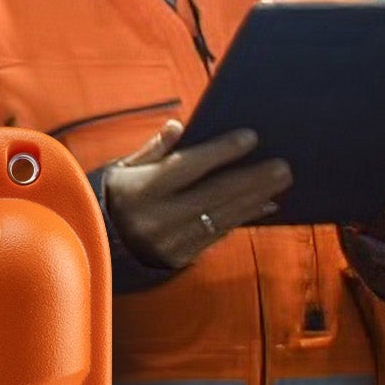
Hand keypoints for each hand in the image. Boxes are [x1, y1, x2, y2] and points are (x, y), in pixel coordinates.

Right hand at [101, 120, 291, 271]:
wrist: (100, 245)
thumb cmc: (119, 195)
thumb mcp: (125, 168)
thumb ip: (153, 149)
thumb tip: (177, 127)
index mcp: (141, 190)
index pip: (188, 166)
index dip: (221, 151)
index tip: (251, 137)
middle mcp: (157, 218)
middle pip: (214, 194)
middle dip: (252, 179)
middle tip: (283, 166)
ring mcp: (170, 242)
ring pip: (222, 217)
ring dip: (255, 199)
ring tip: (280, 182)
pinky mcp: (181, 258)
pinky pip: (219, 235)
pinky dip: (243, 217)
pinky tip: (264, 205)